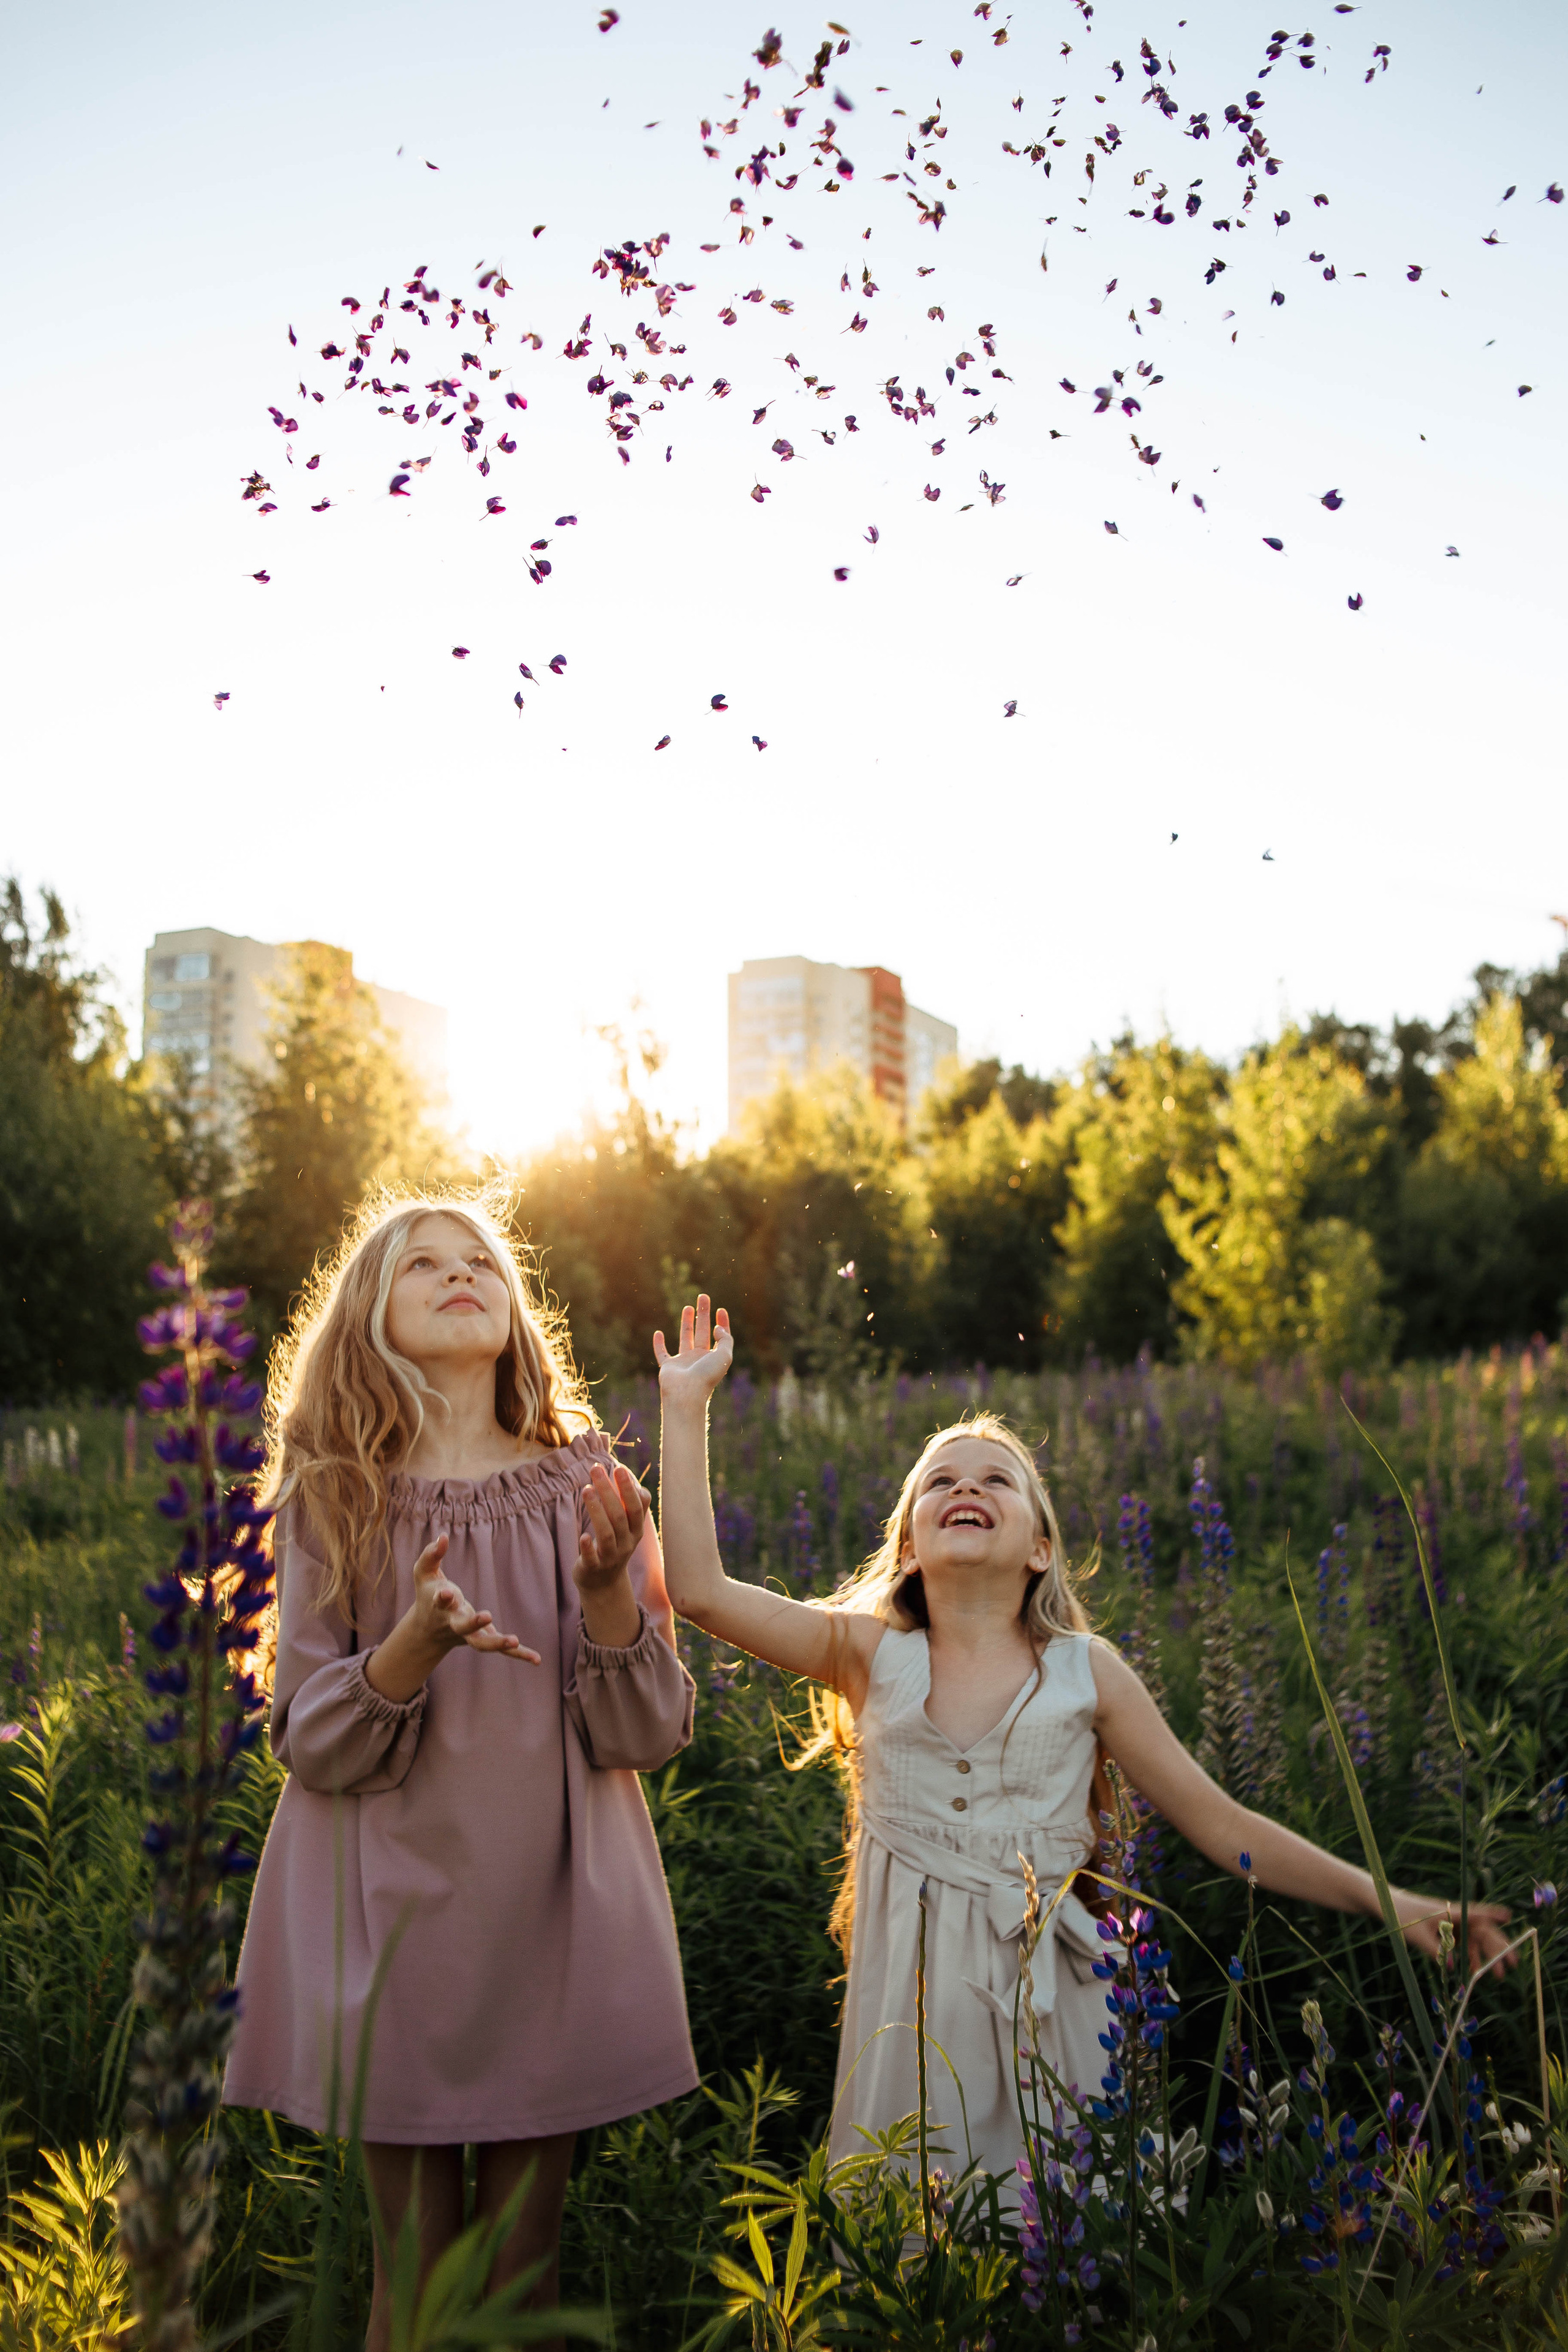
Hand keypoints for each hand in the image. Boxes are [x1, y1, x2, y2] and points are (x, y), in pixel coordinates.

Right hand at [412, 1534, 540, 1662]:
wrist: (427, 1630)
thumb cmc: (428, 1592)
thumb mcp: (424, 1572)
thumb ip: (432, 1554)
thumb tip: (442, 1536)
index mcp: (440, 1606)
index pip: (440, 1602)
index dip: (443, 1598)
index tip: (446, 1592)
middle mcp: (454, 1623)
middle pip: (463, 1627)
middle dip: (473, 1622)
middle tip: (486, 1615)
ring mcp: (469, 1634)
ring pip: (482, 1644)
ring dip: (497, 1643)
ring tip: (514, 1641)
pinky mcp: (484, 1638)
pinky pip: (501, 1651)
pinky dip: (518, 1655)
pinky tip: (536, 1660)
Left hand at [574, 1461, 649, 1594]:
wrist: (604, 1584)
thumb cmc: (614, 1546)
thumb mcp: (626, 1528)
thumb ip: (628, 1505)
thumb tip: (628, 1476)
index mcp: (635, 1530)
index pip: (637, 1507)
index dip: (629, 1488)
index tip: (618, 1468)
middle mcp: (626, 1543)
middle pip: (620, 1515)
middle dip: (608, 1490)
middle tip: (596, 1469)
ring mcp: (611, 1557)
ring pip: (606, 1533)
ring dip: (597, 1510)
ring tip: (586, 1489)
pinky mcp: (594, 1568)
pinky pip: (592, 1558)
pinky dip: (588, 1547)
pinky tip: (582, 1535)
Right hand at [653, 1296, 733, 1405]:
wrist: (686, 1394)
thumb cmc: (706, 1376)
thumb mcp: (724, 1356)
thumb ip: (725, 1339)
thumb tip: (717, 1328)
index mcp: (714, 1357)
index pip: (719, 1336)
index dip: (722, 1322)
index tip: (720, 1309)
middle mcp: (699, 1358)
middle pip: (702, 1331)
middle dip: (703, 1314)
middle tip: (703, 1297)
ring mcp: (683, 1362)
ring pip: (685, 1337)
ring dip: (686, 1322)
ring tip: (688, 1306)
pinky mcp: (668, 1366)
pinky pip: (662, 1353)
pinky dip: (659, 1344)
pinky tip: (658, 1333)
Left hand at [1398, 1891, 1515, 1980]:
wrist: (1389, 1908)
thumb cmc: (1403, 1917)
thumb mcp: (1419, 1936)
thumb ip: (1436, 1950)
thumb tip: (1453, 1968)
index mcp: (1453, 1912)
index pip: (1478, 1913)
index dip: (1494, 1914)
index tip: (1510, 1916)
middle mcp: (1458, 1917)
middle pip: (1484, 1931)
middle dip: (1499, 1948)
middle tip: (1513, 1964)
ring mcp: (1455, 1925)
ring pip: (1477, 1941)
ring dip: (1488, 1956)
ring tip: (1499, 1974)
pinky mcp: (1449, 1932)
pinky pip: (1466, 1946)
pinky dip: (1472, 1957)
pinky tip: (1476, 1971)